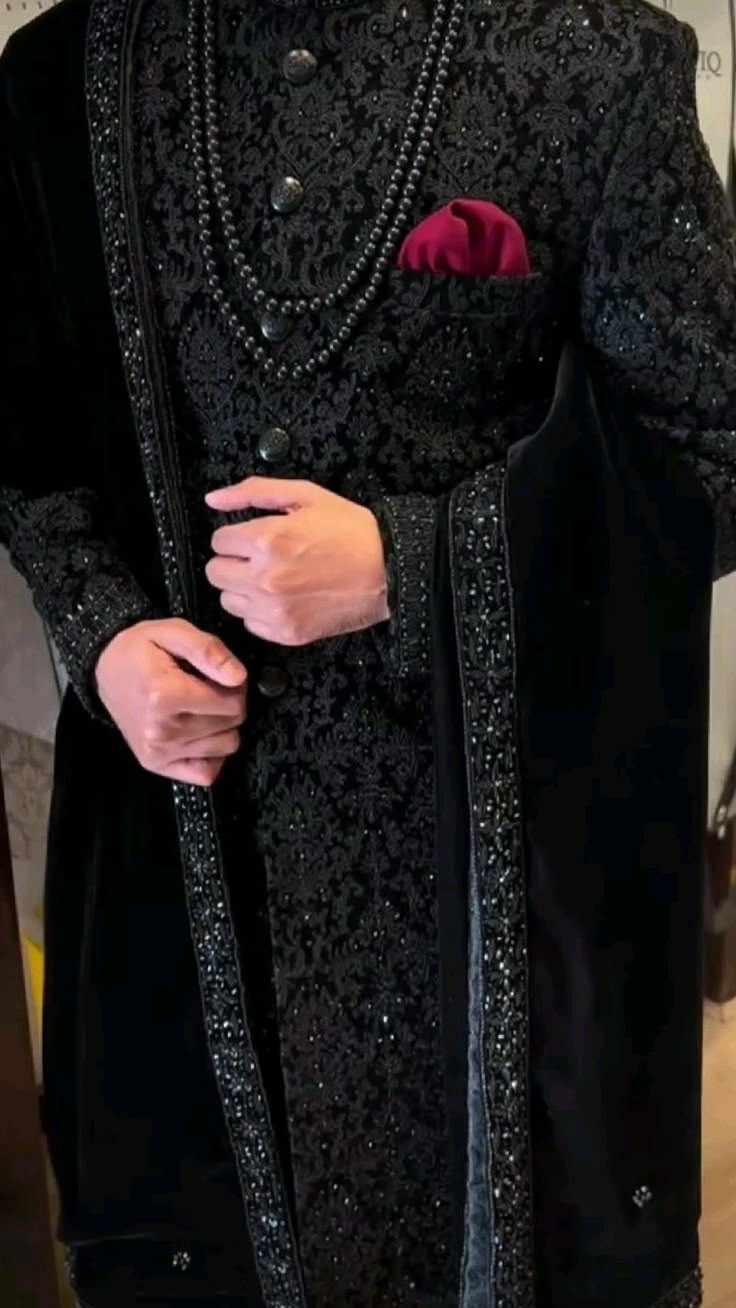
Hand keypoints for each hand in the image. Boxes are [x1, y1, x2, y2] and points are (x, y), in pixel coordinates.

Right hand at [94, 617, 247, 786]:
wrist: (105, 670)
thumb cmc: (140, 650)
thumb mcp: (173, 631)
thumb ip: (208, 650)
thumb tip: (238, 678)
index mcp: (164, 695)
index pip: (233, 703)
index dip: (235, 686)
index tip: (217, 676)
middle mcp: (160, 730)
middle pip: (232, 724)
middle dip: (228, 704)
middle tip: (207, 689)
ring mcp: (158, 752)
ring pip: (226, 746)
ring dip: (221, 727)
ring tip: (200, 708)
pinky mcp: (156, 765)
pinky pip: (207, 773)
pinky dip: (211, 754)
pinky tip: (198, 734)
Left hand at [203, 477, 390, 644]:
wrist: (388, 572)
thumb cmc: (352, 532)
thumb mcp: (305, 495)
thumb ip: (253, 492)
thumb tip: (214, 500)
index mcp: (267, 539)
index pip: (217, 541)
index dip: (235, 536)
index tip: (252, 538)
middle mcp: (264, 578)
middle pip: (215, 572)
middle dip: (233, 561)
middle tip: (259, 557)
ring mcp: (274, 610)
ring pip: (228, 600)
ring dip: (243, 588)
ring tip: (272, 578)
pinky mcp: (286, 633)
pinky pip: (250, 623)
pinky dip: (260, 611)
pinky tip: (284, 597)